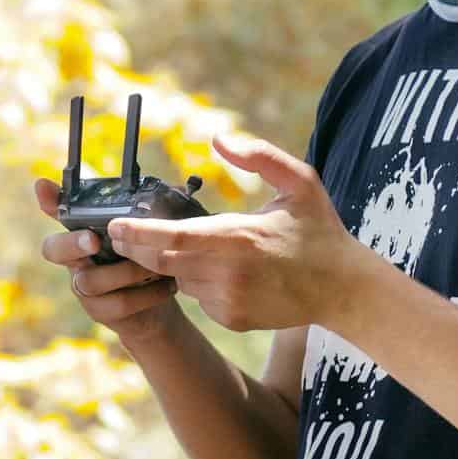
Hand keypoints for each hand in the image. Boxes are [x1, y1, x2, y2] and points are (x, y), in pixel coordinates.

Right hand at [34, 178, 178, 336]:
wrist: (158, 307)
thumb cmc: (148, 262)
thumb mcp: (150, 235)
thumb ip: (150, 215)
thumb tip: (171, 186)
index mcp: (84, 232)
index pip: (57, 212)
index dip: (48, 200)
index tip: (43, 185)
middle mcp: (76, 259)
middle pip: (53, 249)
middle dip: (73, 243)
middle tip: (94, 239)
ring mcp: (83, 287)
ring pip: (90, 280)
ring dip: (127, 272)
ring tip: (154, 267)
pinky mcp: (99, 311)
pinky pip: (117, 304)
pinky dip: (146, 294)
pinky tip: (166, 286)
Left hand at [104, 132, 377, 332]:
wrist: (343, 289)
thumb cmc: (320, 230)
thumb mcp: (300, 181)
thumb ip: (260, 156)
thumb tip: (219, 139)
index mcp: (238, 237)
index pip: (171, 238)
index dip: (136, 235)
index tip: (114, 227)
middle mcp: (227, 273)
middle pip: (162, 262)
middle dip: (138, 249)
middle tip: (122, 235)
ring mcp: (228, 300)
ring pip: (180, 279)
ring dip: (176, 263)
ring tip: (199, 246)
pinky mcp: (232, 319)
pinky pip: (200, 298)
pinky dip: (200, 282)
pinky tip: (226, 270)